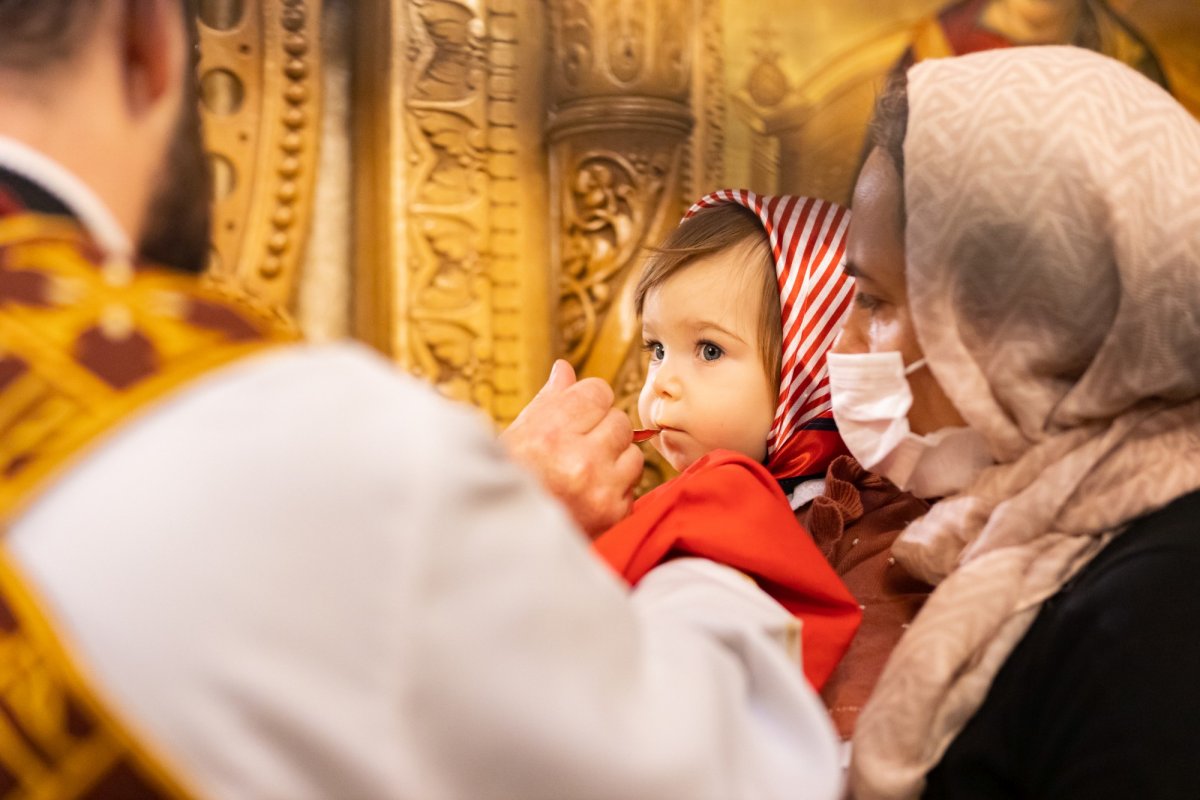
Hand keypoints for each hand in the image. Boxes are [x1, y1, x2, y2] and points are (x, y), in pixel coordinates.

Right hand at [500, 359, 642, 537]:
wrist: (504, 542)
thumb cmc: (509, 485)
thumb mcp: (516, 438)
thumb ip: (547, 403)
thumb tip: (564, 370)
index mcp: (550, 434)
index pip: (598, 392)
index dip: (588, 402)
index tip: (577, 414)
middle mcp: (579, 460)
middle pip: (619, 420)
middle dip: (602, 430)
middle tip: (578, 447)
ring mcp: (600, 489)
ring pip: (632, 453)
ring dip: (614, 459)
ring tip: (584, 472)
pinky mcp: (614, 514)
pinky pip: (632, 485)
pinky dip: (616, 488)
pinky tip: (589, 494)